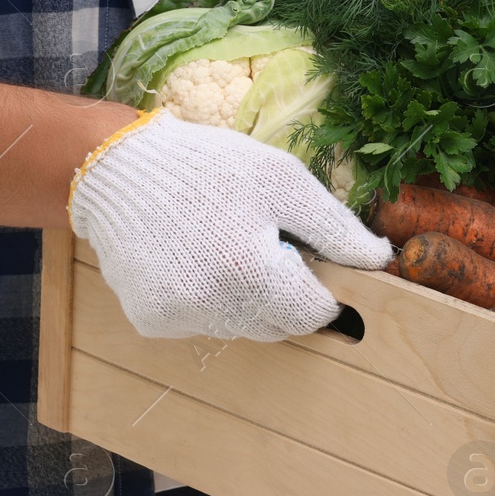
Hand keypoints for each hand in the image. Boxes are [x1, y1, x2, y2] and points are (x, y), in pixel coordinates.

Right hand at [69, 109, 393, 340]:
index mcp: (250, 270)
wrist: (115, 169)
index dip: (316, 286)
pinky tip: (188, 259)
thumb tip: (378, 261)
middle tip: (256, 243)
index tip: (298, 255)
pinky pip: (200, 324)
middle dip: (280, 293)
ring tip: (218, 246)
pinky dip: (205, 300)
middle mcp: (212, 306)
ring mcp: (178, 318)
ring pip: (239, 328)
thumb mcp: (280, 180)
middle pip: (278, 326)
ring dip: (242, 298)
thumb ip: (334, 226)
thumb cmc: (207, 167)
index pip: (313, 315)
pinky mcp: (151, 322)